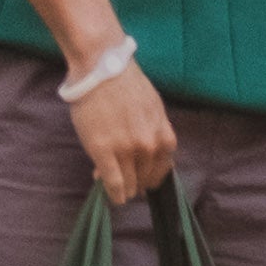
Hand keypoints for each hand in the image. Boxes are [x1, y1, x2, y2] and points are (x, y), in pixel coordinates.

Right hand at [68, 62, 177, 205]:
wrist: (101, 68)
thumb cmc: (126, 85)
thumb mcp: (151, 109)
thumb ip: (150, 134)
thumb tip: (141, 156)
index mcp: (164, 135)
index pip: (162, 169)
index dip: (151, 176)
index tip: (143, 179)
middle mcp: (149, 146)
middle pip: (146, 179)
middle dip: (136, 182)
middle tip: (125, 178)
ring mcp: (126, 150)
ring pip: (130, 184)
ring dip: (124, 189)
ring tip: (116, 186)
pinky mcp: (103, 151)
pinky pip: (113, 183)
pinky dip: (113, 194)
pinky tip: (112, 198)